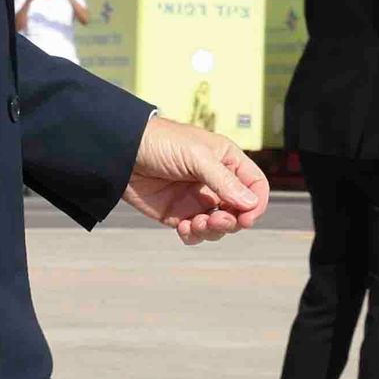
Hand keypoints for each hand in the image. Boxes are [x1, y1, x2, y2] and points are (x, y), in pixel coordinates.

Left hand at [124, 116, 268, 242]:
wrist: (121, 151)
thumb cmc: (162, 142)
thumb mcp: (197, 156)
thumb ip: (224, 181)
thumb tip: (250, 204)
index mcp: (227, 162)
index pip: (255, 186)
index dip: (256, 204)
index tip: (246, 217)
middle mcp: (216, 183)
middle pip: (240, 211)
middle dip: (231, 221)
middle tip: (215, 220)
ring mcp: (197, 200)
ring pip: (219, 226)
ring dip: (212, 230)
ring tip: (194, 223)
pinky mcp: (178, 214)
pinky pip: (195, 233)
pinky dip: (193, 236)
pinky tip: (183, 228)